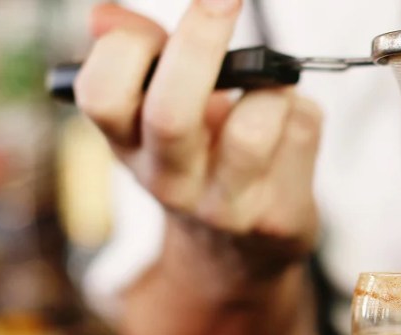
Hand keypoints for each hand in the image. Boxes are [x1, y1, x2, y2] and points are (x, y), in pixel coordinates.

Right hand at [75, 0, 320, 257]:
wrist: (239, 246)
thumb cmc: (200, 154)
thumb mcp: (157, 106)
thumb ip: (137, 52)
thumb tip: (104, 17)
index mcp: (127, 143)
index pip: (100, 96)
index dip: (126, 49)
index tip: (155, 25)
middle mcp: (167, 180)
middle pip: (171, 113)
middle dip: (199, 44)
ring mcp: (223, 205)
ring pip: (252, 130)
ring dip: (270, 87)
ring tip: (271, 83)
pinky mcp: (276, 214)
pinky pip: (300, 134)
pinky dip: (300, 109)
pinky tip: (289, 121)